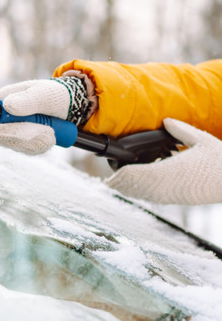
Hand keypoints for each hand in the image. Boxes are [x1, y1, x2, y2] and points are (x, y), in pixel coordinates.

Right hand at [0, 79, 72, 154]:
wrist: (67, 104)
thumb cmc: (53, 94)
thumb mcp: (43, 93)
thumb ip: (26, 100)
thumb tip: (8, 106)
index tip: (17, 128)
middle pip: (0, 139)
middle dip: (26, 135)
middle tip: (48, 128)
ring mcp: (9, 134)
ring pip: (18, 146)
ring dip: (38, 139)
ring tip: (51, 126)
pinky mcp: (21, 145)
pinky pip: (30, 151)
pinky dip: (44, 143)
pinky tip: (50, 132)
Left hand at [106, 118, 221, 204]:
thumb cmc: (221, 160)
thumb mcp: (201, 140)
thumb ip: (181, 130)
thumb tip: (166, 120)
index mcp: (171, 170)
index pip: (137, 175)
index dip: (122, 176)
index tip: (111, 175)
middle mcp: (168, 186)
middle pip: (136, 188)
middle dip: (122, 185)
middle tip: (109, 181)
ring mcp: (173, 195)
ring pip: (145, 196)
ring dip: (131, 191)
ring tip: (118, 186)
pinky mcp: (179, 200)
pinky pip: (155, 199)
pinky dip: (143, 195)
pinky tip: (139, 191)